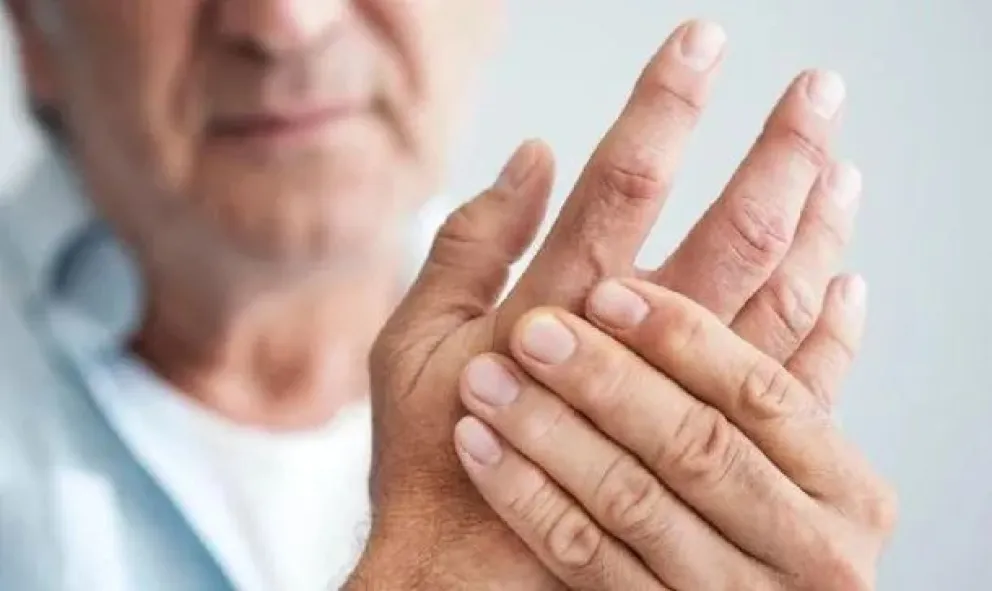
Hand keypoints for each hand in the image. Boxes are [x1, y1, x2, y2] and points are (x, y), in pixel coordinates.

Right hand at [349, 19, 860, 587]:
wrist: (463, 578)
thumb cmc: (431, 458)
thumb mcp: (411, 343)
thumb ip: (470, 244)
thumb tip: (536, 156)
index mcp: (552, 315)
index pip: (624, 188)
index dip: (664, 108)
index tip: (701, 43)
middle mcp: (629, 361)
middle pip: (731, 241)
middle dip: (779, 156)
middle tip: (818, 90)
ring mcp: (680, 416)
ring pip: (777, 308)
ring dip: (817, 229)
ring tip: (841, 162)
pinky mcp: (707, 466)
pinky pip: (791, 393)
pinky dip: (826, 331)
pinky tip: (849, 279)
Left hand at [456, 278, 895, 589]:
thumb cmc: (764, 522)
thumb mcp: (805, 463)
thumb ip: (804, 380)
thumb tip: (840, 278)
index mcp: (845, 491)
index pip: (760, 393)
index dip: (683, 336)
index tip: (606, 288)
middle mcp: (803, 550)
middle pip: (696, 446)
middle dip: (606, 380)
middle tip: (533, 328)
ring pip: (631, 502)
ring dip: (550, 432)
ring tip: (487, 379)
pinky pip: (584, 559)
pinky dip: (526, 497)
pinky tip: (481, 446)